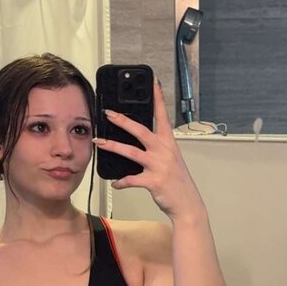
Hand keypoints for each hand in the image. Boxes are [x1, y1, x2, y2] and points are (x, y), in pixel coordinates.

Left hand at [92, 78, 204, 220]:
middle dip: (122, 121)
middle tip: (108, 113)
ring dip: (113, 146)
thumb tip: (137, 141)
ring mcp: (159, 166)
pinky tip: (115, 183)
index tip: (153, 82)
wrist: (187, 203)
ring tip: (99, 142)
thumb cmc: (177, 181)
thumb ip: (157, 148)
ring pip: (131, 152)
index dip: (157, 98)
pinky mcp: (153, 181)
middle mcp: (164, 151)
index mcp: (169, 143)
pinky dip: (121, 182)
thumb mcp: (171, 160)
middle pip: (140, 130)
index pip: (162, 116)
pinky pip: (132, 179)